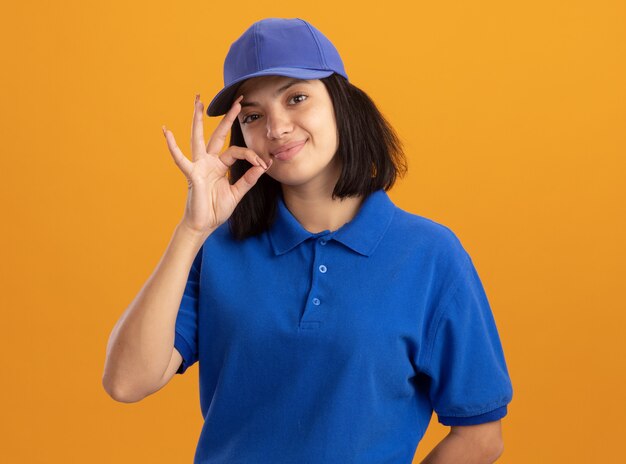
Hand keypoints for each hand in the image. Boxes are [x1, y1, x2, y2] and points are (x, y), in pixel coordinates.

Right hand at [162, 94, 271, 236]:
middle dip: (226, 118)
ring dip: (198, 119)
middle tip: (236, 100)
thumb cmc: (216, 209)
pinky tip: (166, 131)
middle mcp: (209, 161)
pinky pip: (180, 159)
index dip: (251, 155)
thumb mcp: (237, 193)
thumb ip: (248, 179)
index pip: (237, 151)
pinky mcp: (191, 174)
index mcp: (220, 165)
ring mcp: (199, 165)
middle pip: (217, 134)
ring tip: (198, 100)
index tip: (263, 163)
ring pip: (198, 138)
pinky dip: (172, 146)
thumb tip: (263, 166)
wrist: (204, 225)